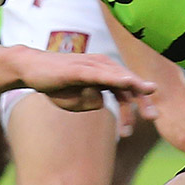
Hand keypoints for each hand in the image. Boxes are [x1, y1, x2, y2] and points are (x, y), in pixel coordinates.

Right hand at [14, 48, 156, 114]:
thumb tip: (102, 103)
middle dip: (142, 101)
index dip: (141, 103)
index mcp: (105, 74)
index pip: (128, 89)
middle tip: (153, 118)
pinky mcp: (79, 69)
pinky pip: (101, 74)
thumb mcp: (75, 101)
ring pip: (118, 78)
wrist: (31, 69)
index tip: (151, 118)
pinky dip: (116, 78)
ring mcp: (91, 66)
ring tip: (146, 103)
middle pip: (128, 84)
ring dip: (133, 90)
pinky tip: (127, 82)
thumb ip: (91, 102)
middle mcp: (102, 66)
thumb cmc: (56, 84)